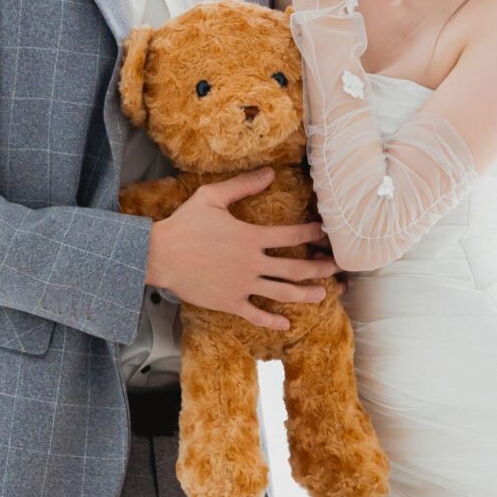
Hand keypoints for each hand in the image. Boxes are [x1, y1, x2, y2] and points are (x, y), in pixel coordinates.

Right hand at [146, 169, 339, 328]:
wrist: (160, 255)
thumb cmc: (185, 224)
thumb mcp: (213, 197)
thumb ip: (243, 185)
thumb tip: (270, 172)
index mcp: (251, 237)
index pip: (292, 236)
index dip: (313, 233)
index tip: (326, 232)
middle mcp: (252, 263)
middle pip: (296, 268)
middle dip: (320, 268)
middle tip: (337, 269)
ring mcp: (242, 285)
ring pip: (282, 293)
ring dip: (305, 295)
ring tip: (322, 295)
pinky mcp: (229, 302)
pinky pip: (255, 314)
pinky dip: (272, 321)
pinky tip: (285, 324)